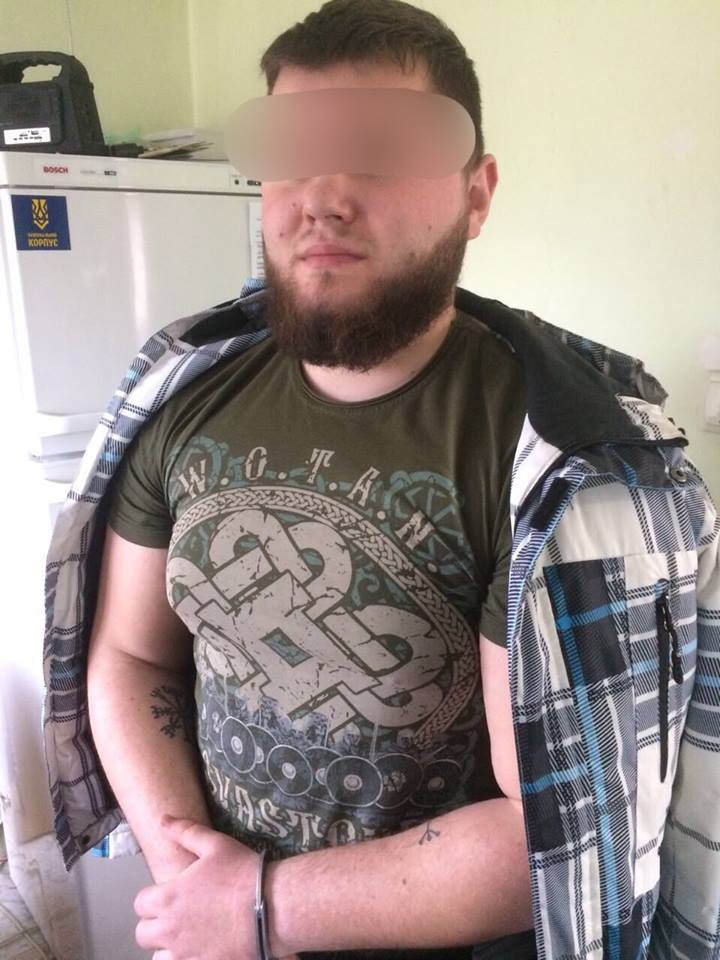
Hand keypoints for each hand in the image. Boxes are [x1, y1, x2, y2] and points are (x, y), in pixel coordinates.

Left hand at [134, 815, 298, 959]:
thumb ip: (185, 832)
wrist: (272, 906)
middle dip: (155, 922)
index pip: (140, 903)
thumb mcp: (215, 844)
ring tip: (186, 935)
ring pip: (158, 956)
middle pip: (143, 933)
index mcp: (168, 897)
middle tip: (177, 913)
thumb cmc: (242, 872)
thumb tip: (162, 819)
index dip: (152, 897)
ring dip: (166, 947)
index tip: (170, 892)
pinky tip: (200, 948)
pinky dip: (185, 958)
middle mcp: (170, 929)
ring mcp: (185, 953)